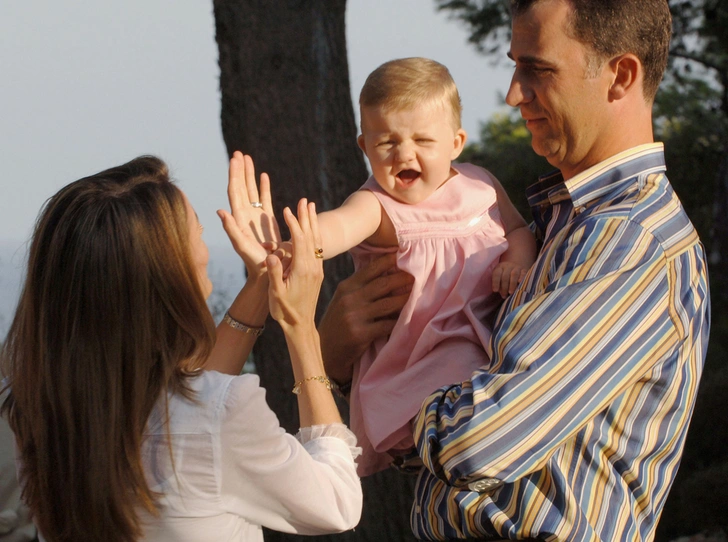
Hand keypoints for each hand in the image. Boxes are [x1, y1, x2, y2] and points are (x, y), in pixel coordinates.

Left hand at [217, 151, 281, 279]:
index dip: (234, 174)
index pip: (235, 191)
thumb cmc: (255, 262)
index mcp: (239, 218)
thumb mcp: (242, 246)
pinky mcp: (267, 220)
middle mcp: (245, 215)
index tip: (235, 159)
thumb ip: (231, 229)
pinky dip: (263, 187)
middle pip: (241, 187)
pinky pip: (264, 199)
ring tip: (248, 157)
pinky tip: (263, 175)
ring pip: (251, 190)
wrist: (268, 272)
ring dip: (249, 174)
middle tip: (239, 152)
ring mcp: (256, 216)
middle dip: (240, 169)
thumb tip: (220, 211)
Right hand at [267, 199, 323, 328]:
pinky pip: (318, 248)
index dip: (294, 224)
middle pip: (311, 236)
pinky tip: (312, 228)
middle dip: (306, 217)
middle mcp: (313, 267)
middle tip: (303, 200)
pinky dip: (315, 234)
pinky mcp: (317, 272)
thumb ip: (275, 273)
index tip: (287, 210)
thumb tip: (271, 254)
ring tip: (311, 206)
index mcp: (302, 270)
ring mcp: (317, 269)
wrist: (301, 325)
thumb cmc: (285, 311)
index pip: (299, 241)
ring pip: (317, 241)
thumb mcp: (277, 294)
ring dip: (313, 222)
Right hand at [319, 252, 413, 384]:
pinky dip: (398, 321)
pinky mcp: (360, 334)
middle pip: (382, 284)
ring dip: (405, 299)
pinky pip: (386, 325)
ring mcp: (355, 316)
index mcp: (346, 287)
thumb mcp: (343, 300)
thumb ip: (360, 287)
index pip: (370, 270)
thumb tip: (386, 271)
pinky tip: (408, 318)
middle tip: (417, 275)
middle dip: (402, 278)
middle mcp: (349, 299)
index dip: (388, 261)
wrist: (324, 351)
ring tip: (417, 293)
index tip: (402, 255)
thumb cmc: (337, 323)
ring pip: (388, 304)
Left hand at [492, 261, 527, 297]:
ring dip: (512, 284)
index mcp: (499, 268)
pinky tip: (520, 283)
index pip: (496, 274)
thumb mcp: (500, 276)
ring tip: (510, 292)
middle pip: (505, 276)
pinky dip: (521, 278)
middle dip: (504, 287)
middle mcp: (508, 266)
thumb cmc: (506, 274)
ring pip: (514, 274)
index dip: (495, 282)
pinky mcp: (524, 270)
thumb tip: (501, 293)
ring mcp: (516, 267)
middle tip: (504, 295)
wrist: (517, 263)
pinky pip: (523, 274)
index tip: (495, 291)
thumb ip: (499, 284)